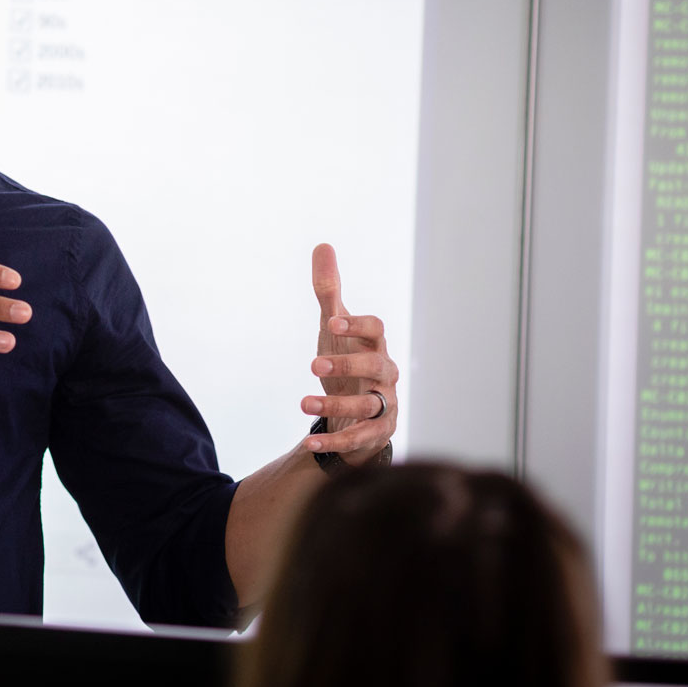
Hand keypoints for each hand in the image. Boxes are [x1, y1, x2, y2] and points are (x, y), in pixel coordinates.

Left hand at [300, 243, 397, 462]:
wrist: (357, 409)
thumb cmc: (348, 360)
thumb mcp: (335, 327)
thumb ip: (328, 291)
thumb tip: (323, 245)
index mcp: (376, 345)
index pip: (377, 329)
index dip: (357, 324)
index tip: (332, 320)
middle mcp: (385, 374)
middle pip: (377, 368)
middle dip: (348, 365)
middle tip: (313, 363)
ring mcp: (385, 404)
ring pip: (369, 406)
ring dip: (336, 406)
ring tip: (302, 402)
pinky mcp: (377, 433)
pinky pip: (360, 439)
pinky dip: (336, 441)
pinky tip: (308, 441)